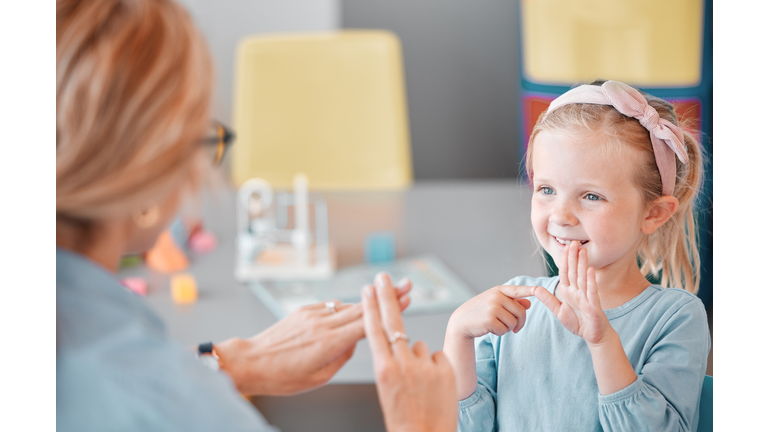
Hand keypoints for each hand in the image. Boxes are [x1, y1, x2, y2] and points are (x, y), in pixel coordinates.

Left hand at [216, 280, 411, 395]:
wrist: (251, 362)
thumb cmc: (282, 377)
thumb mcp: (319, 377)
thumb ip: (342, 357)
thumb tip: (354, 342)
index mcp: (329, 343)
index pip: (367, 323)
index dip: (389, 310)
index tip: (407, 299)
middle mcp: (322, 323)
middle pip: (363, 307)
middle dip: (387, 295)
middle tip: (407, 285)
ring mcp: (313, 314)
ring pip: (348, 305)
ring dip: (369, 300)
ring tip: (388, 293)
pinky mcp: (304, 310)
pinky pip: (331, 307)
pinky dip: (345, 308)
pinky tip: (353, 310)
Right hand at [363, 273, 456, 431]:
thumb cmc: (404, 418)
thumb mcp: (388, 389)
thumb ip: (392, 363)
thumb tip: (403, 343)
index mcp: (383, 370)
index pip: (374, 331)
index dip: (370, 307)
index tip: (368, 289)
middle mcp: (402, 364)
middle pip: (393, 321)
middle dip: (386, 296)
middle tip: (383, 277)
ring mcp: (424, 366)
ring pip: (420, 347)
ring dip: (421, 360)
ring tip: (422, 385)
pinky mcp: (444, 369)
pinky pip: (438, 357)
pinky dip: (437, 368)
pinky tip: (435, 386)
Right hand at [443, 284, 536, 398]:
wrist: (461, 322)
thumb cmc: (480, 312)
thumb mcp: (495, 304)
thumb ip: (512, 302)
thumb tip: (529, 303)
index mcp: (499, 290)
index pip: (518, 289)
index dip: (530, 290)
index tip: (540, 289)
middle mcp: (496, 296)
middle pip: (521, 311)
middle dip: (520, 322)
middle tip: (515, 328)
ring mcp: (492, 307)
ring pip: (514, 322)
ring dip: (508, 328)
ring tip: (497, 326)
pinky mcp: (490, 319)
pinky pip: (505, 330)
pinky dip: (500, 333)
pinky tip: (491, 329)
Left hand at [534, 240, 610, 345]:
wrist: (593, 336)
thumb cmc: (578, 323)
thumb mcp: (558, 311)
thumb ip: (548, 300)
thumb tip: (536, 289)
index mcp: (569, 292)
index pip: (565, 273)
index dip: (564, 260)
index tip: (565, 247)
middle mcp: (578, 292)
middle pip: (574, 271)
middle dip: (573, 257)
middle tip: (574, 242)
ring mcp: (587, 297)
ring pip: (583, 278)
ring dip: (582, 264)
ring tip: (582, 250)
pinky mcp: (594, 305)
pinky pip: (591, 291)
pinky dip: (590, 280)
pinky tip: (589, 270)